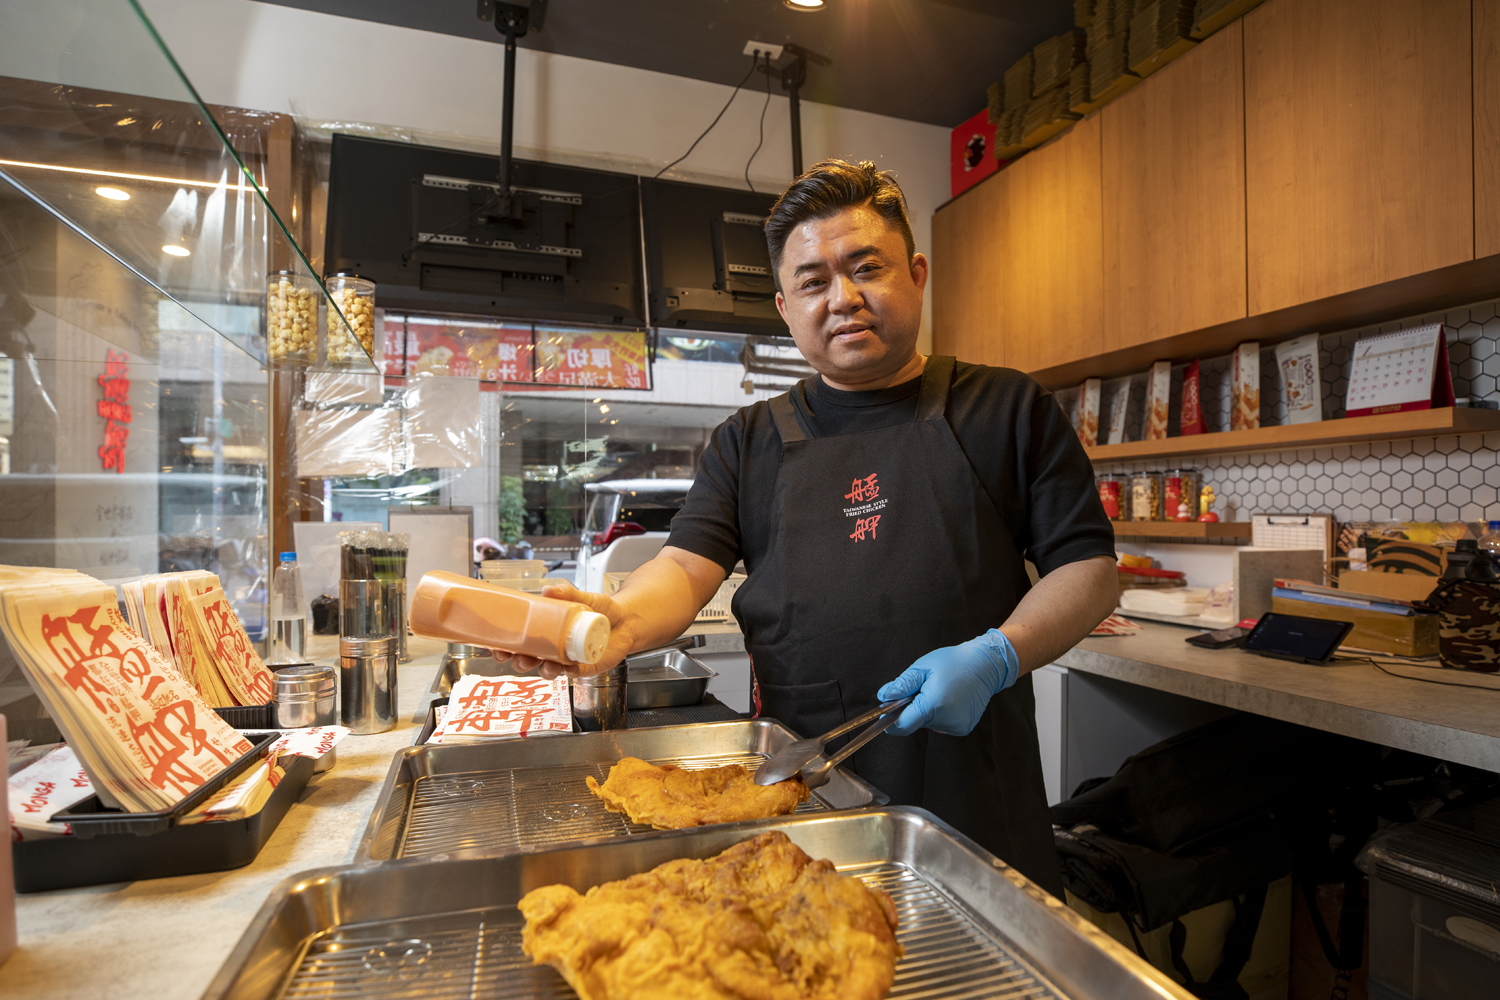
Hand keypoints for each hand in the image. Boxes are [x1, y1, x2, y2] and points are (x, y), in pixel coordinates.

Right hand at [502, 582, 638, 679]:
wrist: (626, 620)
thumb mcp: (583, 598)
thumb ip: (567, 593)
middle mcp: (553, 649)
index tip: (496, 648)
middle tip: (518, 658)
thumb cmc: (601, 610)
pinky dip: (570, 673)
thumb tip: (548, 589)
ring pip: (548, 670)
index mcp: (546, 633)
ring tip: (546, 665)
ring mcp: (568, 660)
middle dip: (520, 662)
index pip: (520, 643)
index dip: (505, 648)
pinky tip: (569, 669)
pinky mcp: (586, 667)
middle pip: (529, 660)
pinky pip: (574, 674)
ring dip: (543, 670)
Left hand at [875, 629, 1018, 736]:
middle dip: (913, 708)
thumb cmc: (954, 662)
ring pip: (929, 723)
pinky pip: (942, 724)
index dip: (892, 721)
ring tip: (940, 690)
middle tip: (923, 688)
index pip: (903, 726)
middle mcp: (946, 720)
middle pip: (916, 722)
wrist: (986, 664)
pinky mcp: (964, 728)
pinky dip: (941, 714)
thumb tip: (883, 697)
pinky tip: (950, 698)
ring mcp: (957, 726)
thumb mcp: (923, 667)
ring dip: (928, 711)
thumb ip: (902, 685)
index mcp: (933, 705)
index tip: (887, 713)